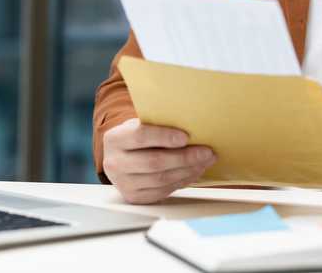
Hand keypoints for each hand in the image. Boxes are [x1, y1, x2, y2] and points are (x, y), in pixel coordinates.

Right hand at [101, 118, 216, 203]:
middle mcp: (115, 163)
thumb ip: (157, 125)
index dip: (164, 136)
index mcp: (115, 139)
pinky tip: (193, 172)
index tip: (186, 137)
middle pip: (154, 162)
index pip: (140, 136)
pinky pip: (163, 191)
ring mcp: (123, 183)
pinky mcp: (134, 197)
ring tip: (205, 161)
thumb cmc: (135, 137)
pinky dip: (182, 181)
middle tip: (206, 152)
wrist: (119, 157)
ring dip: (188, 171)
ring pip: (161, 179)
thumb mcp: (139, 124)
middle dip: (185, 157)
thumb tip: (190, 126)